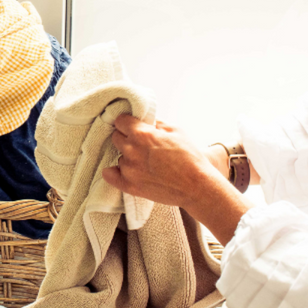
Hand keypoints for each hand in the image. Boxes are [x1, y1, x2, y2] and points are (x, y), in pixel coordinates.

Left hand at [103, 114, 250, 244]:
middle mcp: (131, 150)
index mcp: (142, 134)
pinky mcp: (130, 186)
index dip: (127, 122)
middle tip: (141, 144)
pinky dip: (113, 172)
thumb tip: (145, 120)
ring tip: (145, 162)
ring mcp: (129, 169)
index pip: (120, 121)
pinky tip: (123, 170)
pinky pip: (109, 175)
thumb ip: (156, 123)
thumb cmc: (190, 157)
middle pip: (116, 137)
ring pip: (119, 156)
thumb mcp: (176, 130)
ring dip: (128, 157)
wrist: (197, 186)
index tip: (132, 126)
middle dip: (126, 138)